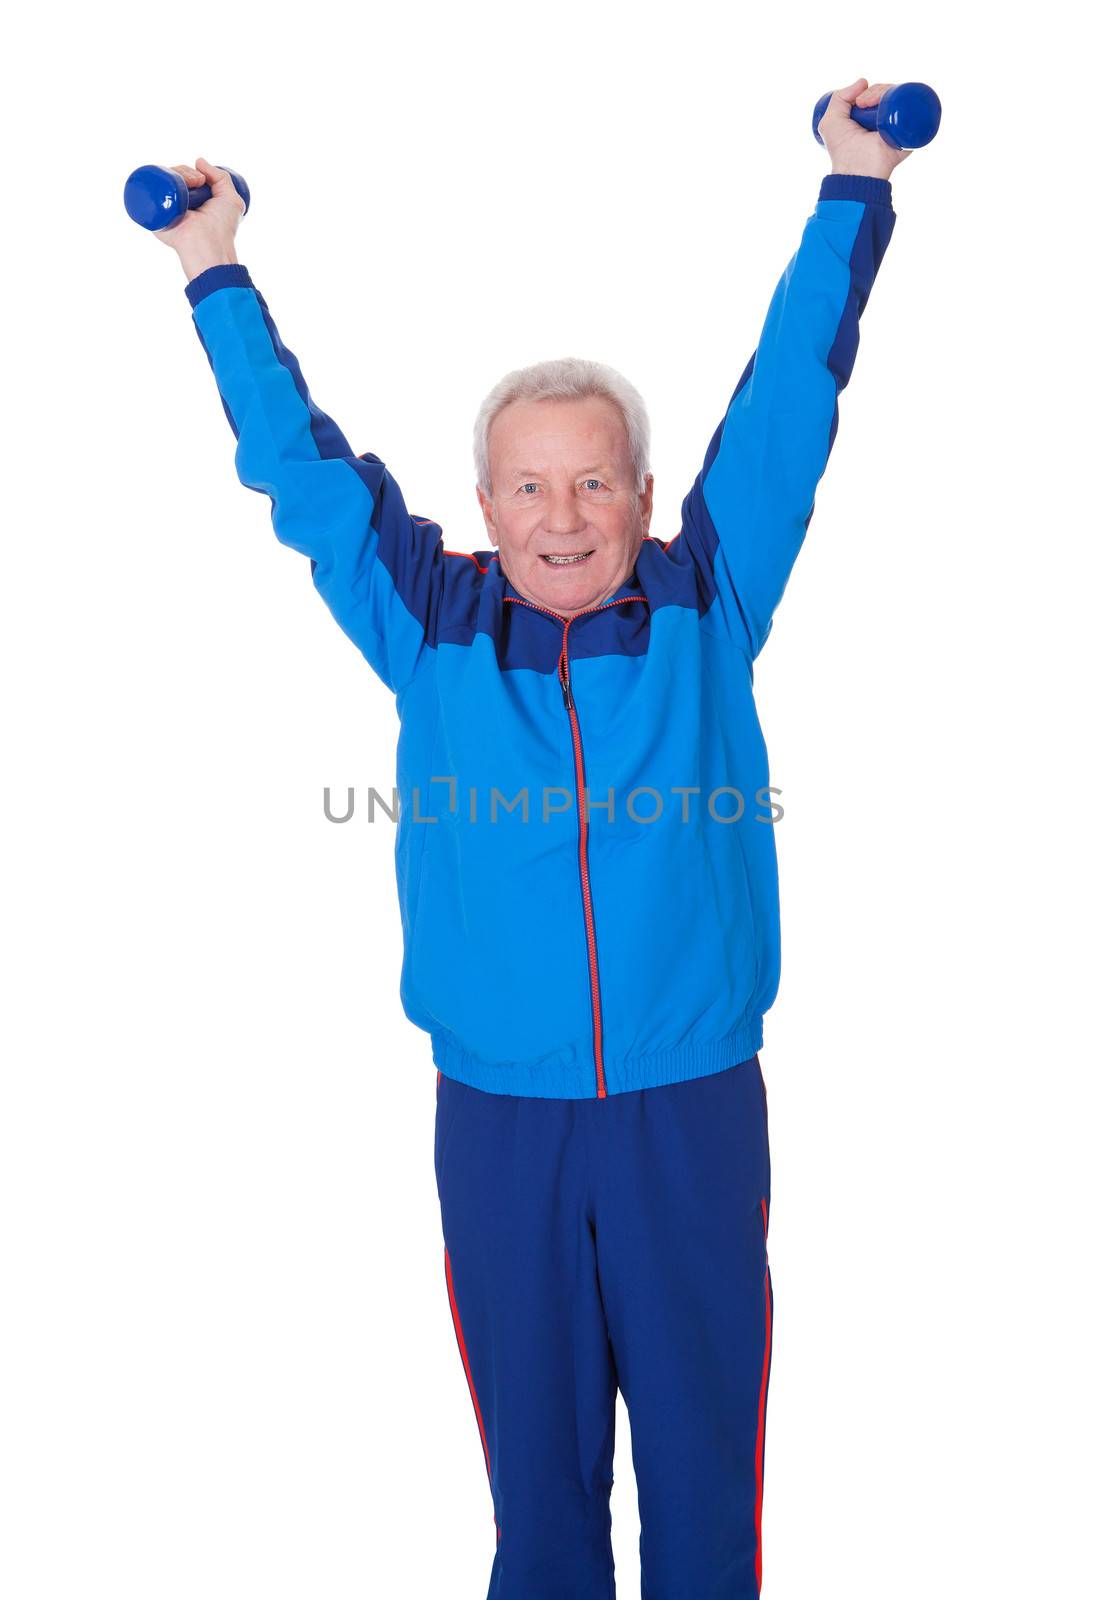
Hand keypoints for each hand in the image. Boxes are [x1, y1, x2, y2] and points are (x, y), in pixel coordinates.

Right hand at [154, 156, 245, 280]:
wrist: (208, 245)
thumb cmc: (222, 227)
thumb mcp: (231, 199)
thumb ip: (221, 178)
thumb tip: (199, 161)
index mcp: (194, 202)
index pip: (186, 179)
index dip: (191, 172)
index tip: (201, 177)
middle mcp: (179, 204)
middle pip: (174, 177)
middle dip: (185, 171)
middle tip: (197, 182)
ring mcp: (167, 208)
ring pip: (164, 180)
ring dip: (176, 174)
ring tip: (189, 186)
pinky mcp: (155, 213)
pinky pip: (150, 191)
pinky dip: (157, 180)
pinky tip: (169, 182)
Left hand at [818, 79, 911, 180]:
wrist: (856, 168)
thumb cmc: (841, 150)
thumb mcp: (830, 121)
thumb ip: (839, 98)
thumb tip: (863, 81)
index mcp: (871, 118)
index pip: (877, 95)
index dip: (869, 91)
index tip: (858, 100)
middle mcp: (886, 120)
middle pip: (889, 93)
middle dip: (876, 91)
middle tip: (863, 103)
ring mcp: (898, 124)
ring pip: (899, 97)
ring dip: (886, 92)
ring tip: (872, 105)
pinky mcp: (909, 130)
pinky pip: (914, 108)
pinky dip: (905, 97)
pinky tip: (891, 103)